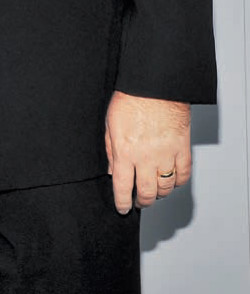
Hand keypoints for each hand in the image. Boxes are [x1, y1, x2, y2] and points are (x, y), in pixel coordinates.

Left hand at [105, 91, 190, 213]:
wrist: (154, 85)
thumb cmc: (130, 99)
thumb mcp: (110, 124)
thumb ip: (110, 150)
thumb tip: (112, 171)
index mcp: (125, 151)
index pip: (123, 188)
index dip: (122, 203)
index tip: (123, 208)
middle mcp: (146, 157)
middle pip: (147, 193)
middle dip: (142, 202)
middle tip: (139, 201)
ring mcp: (166, 154)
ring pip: (165, 188)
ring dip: (159, 194)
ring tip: (153, 191)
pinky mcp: (182, 149)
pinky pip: (183, 174)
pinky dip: (177, 182)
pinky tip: (171, 180)